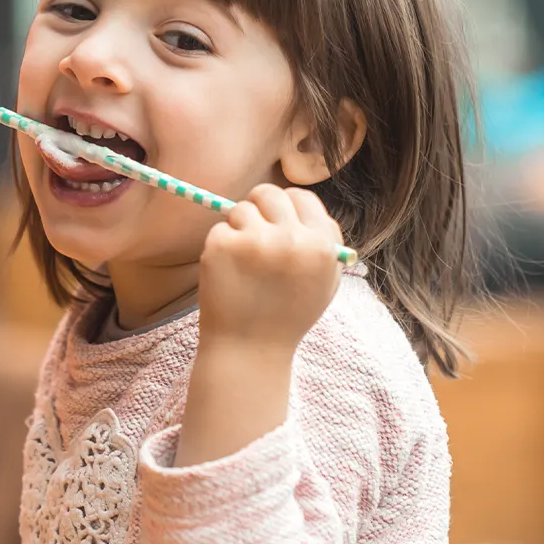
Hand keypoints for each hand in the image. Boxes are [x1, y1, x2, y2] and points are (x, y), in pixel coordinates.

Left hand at [199, 184, 343, 354]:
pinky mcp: (221, 247)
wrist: (248, 350)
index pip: (301, 197)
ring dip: (238, 229)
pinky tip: (227, 274)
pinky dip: (219, 248)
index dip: (287, 207)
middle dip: (259, 209)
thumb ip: (322, 243)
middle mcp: (291, 238)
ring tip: (241, 263)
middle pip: (268, 193)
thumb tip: (302, 207)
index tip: (276, 221)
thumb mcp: (324, 282)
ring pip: (240, 210)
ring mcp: (254, 241)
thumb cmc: (286, 317)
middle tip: (252, 234)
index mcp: (321, 245)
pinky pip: (219, 230)